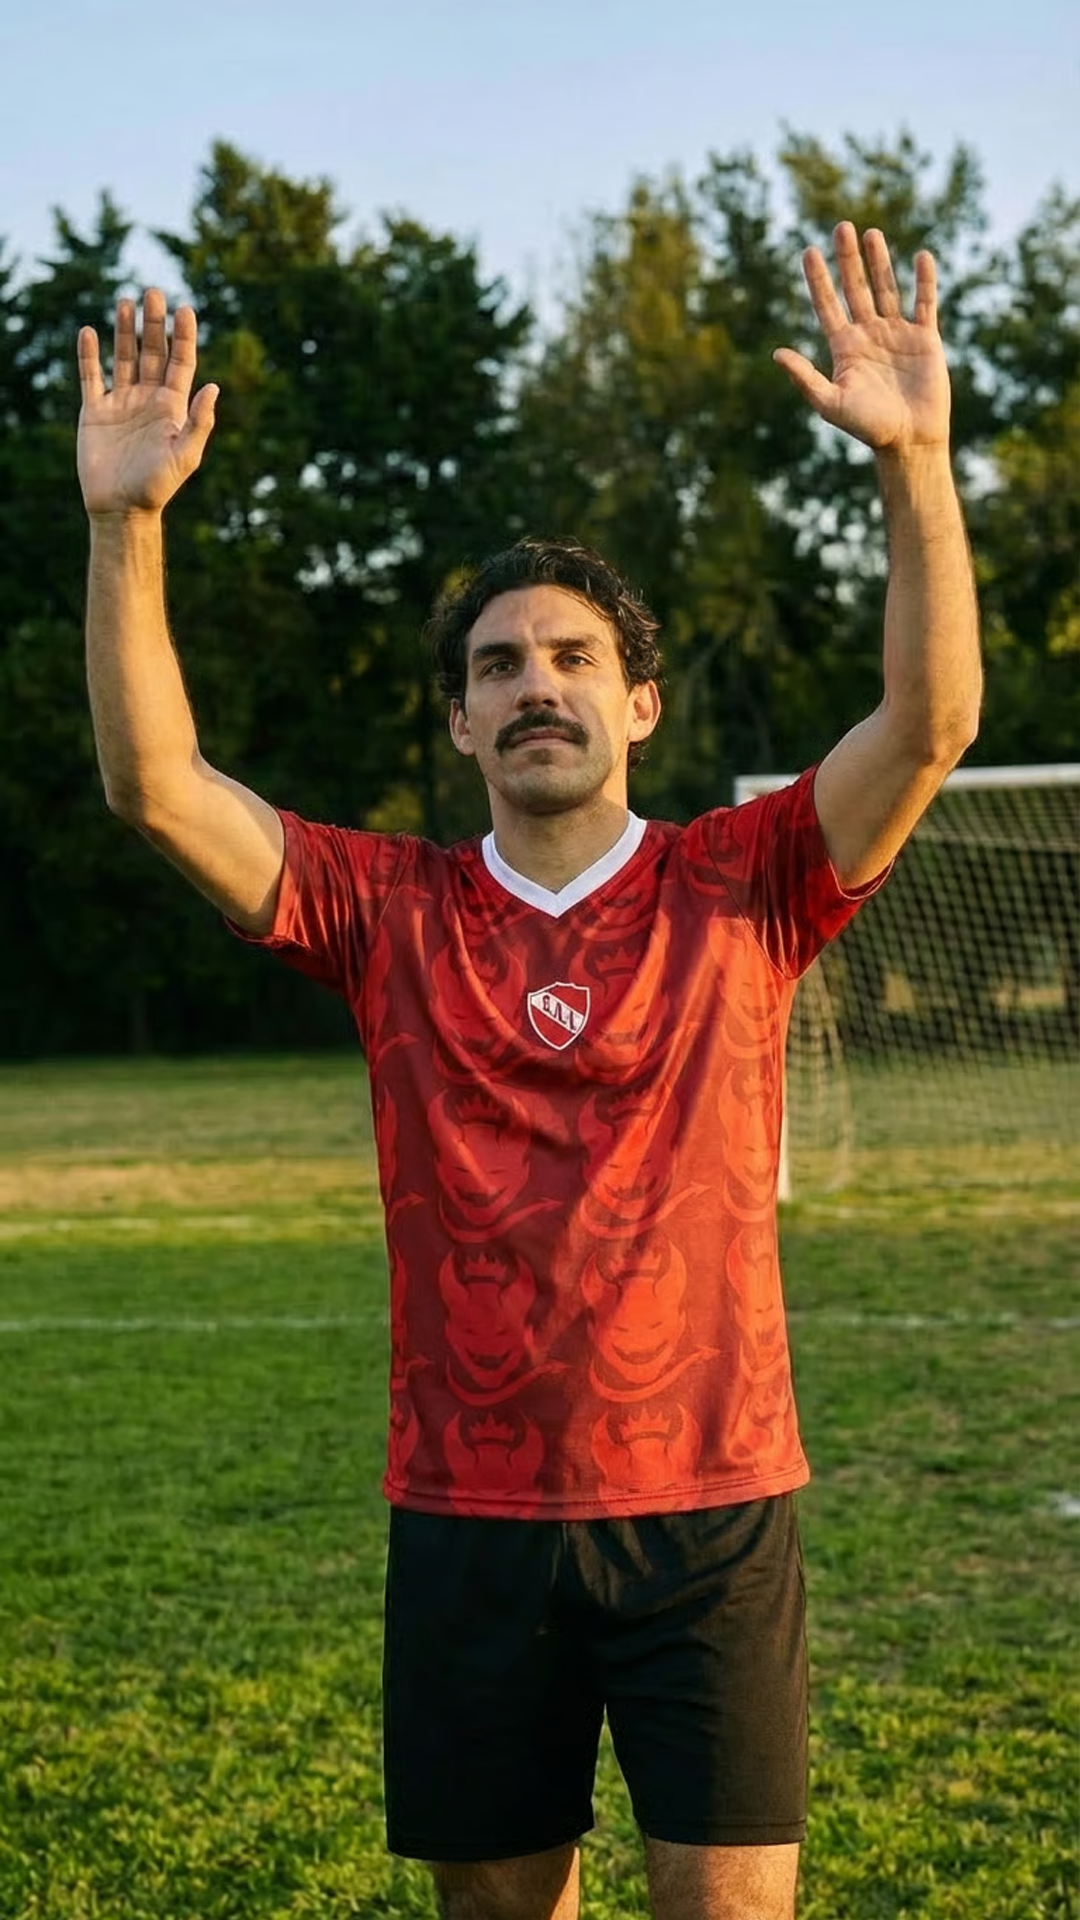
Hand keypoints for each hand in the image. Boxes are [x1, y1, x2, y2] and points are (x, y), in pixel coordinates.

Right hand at [77, 290, 217, 513]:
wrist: (121, 508)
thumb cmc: (157, 486)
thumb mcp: (185, 455)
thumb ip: (200, 422)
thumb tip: (214, 386)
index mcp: (172, 407)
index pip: (181, 362)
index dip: (184, 336)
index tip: (185, 309)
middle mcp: (148, 399)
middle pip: (152, 352)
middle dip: (153, 323)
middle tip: (153, 292)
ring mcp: (121, 403)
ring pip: (123, 358)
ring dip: (124, 330)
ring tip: (125, 301)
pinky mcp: (95, 411)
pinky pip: (90, 377)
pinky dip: (89, 355)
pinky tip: (89, 332)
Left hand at [773, 223, 949, 452]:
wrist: (909, 441)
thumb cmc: (868, 427)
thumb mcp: (831, 403)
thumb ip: (805, 377)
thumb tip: (776, 353)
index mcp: (844, 348)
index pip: (827, 305)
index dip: (818, 280)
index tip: (809, 251)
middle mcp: (869, 336)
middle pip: (856, 288)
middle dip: (848, 260)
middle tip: (841, 227)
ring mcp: (897, 334)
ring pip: (887, 289)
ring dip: (880, 261)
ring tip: (871, 233)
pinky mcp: (925, 339)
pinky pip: (925, 303)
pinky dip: (924, 281)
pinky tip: (921, 256)